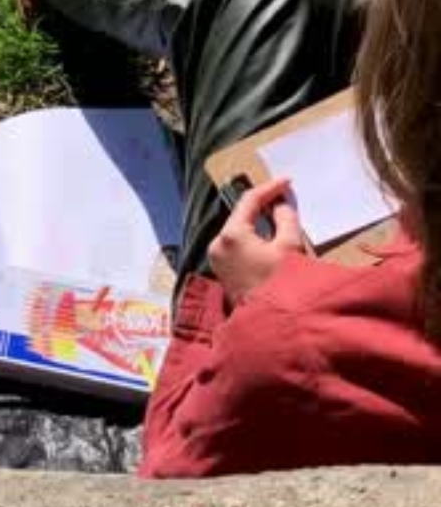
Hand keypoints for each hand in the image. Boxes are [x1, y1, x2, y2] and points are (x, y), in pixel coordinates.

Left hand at [209, 176, 304, 304]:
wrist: (271, 324)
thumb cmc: (282, 284)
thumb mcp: (290, 245)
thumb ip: (285, 218)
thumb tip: (279, 204)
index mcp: (231, 235)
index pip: (249, 201)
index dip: (270, 188)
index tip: (287, 182)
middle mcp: (218, 243)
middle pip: (241, 214)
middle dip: (262, 205)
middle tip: (283, 197)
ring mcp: (216, 257)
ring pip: (238, 229)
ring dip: (257, 221)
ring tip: (278, 213)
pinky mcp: (221, 269)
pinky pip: (236, 243)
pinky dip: (251, 236)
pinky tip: (267, 234)